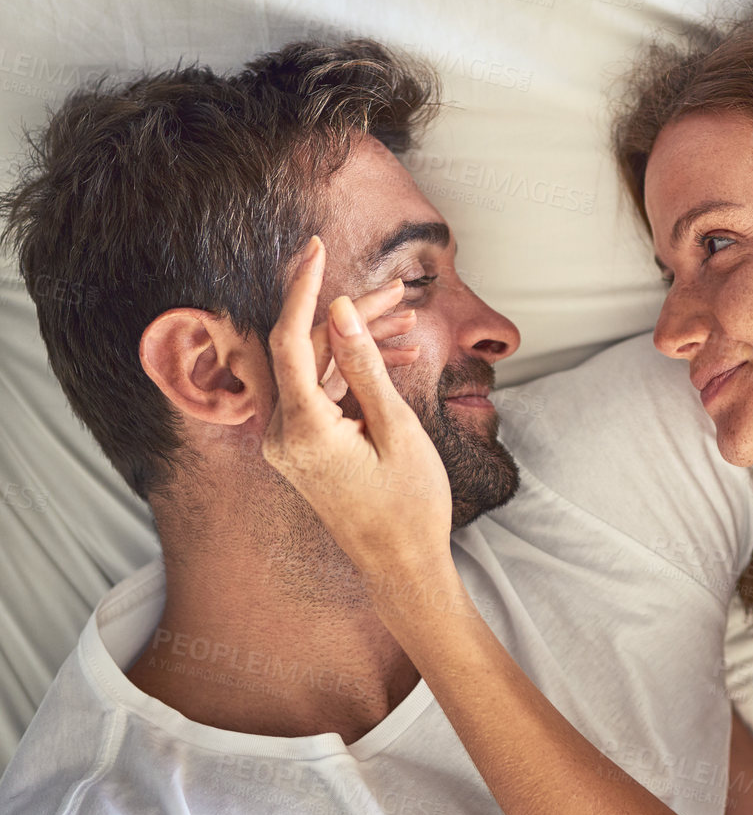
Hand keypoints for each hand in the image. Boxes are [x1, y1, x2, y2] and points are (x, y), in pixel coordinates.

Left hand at [262, 235, 455, 576]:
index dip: (302, 289)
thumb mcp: (397, 429)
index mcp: (301, 431)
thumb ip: (364, 366)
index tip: (317, 248)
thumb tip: (340, 311)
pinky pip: (323, 393)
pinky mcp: (305, 446)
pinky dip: (355, 371)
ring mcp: (290, 442)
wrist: (403, 566)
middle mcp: (282, 435)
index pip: (288, 341)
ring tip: (407, 318)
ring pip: (315, 368)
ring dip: (356, 340)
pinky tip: (398, 355)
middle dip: (346, 314)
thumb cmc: (409, 505)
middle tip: (396, 292)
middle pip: (303, 349)